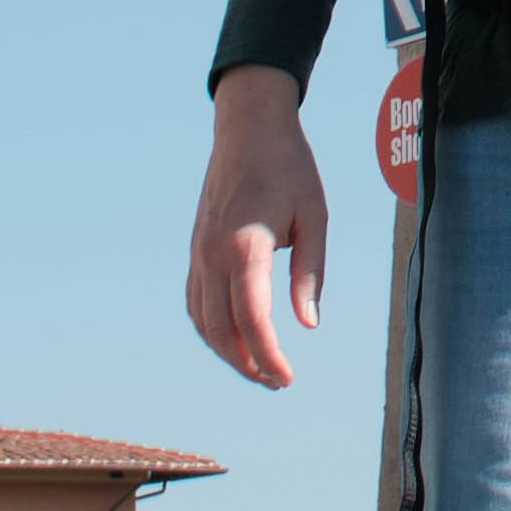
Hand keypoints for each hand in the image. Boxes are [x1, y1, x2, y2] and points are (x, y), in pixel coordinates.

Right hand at [189, 78, 324, 391]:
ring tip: (260, 369)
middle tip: (278, 382)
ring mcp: (198, 252)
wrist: (247, 127)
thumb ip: (311, 272)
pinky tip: (235, 340)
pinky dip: (211, 329)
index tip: (287, 379)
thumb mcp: (314, 216)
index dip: (269, 357)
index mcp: (245, 246)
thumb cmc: (289, 167)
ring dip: (228, 352)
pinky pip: (195, 302)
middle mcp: (212, 254)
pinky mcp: (196, 249)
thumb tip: (307, 324)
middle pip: (221, 330)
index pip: (252, 320)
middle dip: (248, 364)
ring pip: (202, 321)